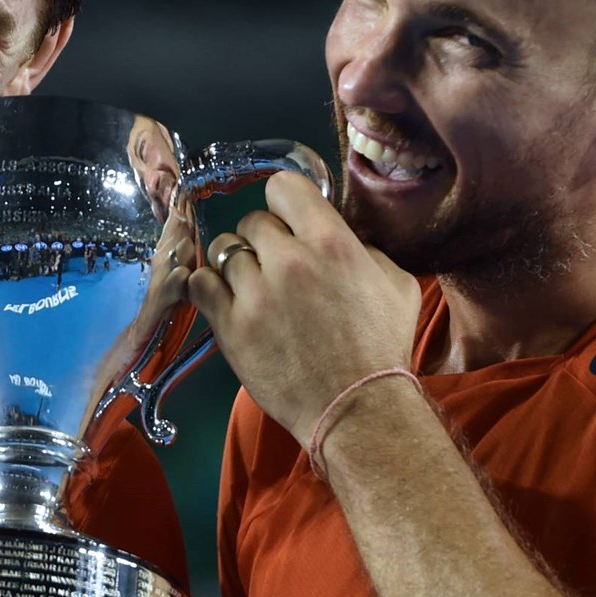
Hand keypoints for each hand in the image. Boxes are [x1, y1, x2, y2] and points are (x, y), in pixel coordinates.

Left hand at [189, 170, 421, 440]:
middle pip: (251, 221)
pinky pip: (200, 283)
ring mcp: (255, 293)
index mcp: (332, 242)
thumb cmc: (382, 348)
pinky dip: (208, 286)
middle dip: (262, 241)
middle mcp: (290, 260)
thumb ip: (364, 248)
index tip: (288, 223)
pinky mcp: (230, 325)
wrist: (356, 409)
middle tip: (275, 267)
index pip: (284, 187)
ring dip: (236, 265)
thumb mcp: (396, 285)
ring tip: (251, 287)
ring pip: (223, 250)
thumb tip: (335, 232)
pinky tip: (226, 298)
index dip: (284, 204)